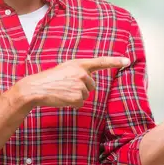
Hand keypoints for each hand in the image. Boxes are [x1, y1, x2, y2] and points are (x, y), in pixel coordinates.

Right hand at [13, 56, 130, 108]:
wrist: (35, 88)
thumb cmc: (50, 79)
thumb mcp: (66, 69)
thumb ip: (79, 72)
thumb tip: (89, 83)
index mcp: (79, 64)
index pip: (101, 61)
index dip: (115, 61)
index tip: (128, 60)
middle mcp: (82, 73)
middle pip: (92, 85)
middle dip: (82, 88)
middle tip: (65, 86)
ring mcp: (80, 85)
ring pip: (86, 95)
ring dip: (76, 96)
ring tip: (62, 91)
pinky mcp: (78, 96)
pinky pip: (81, 103)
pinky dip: (73, 103)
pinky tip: (63, 98)